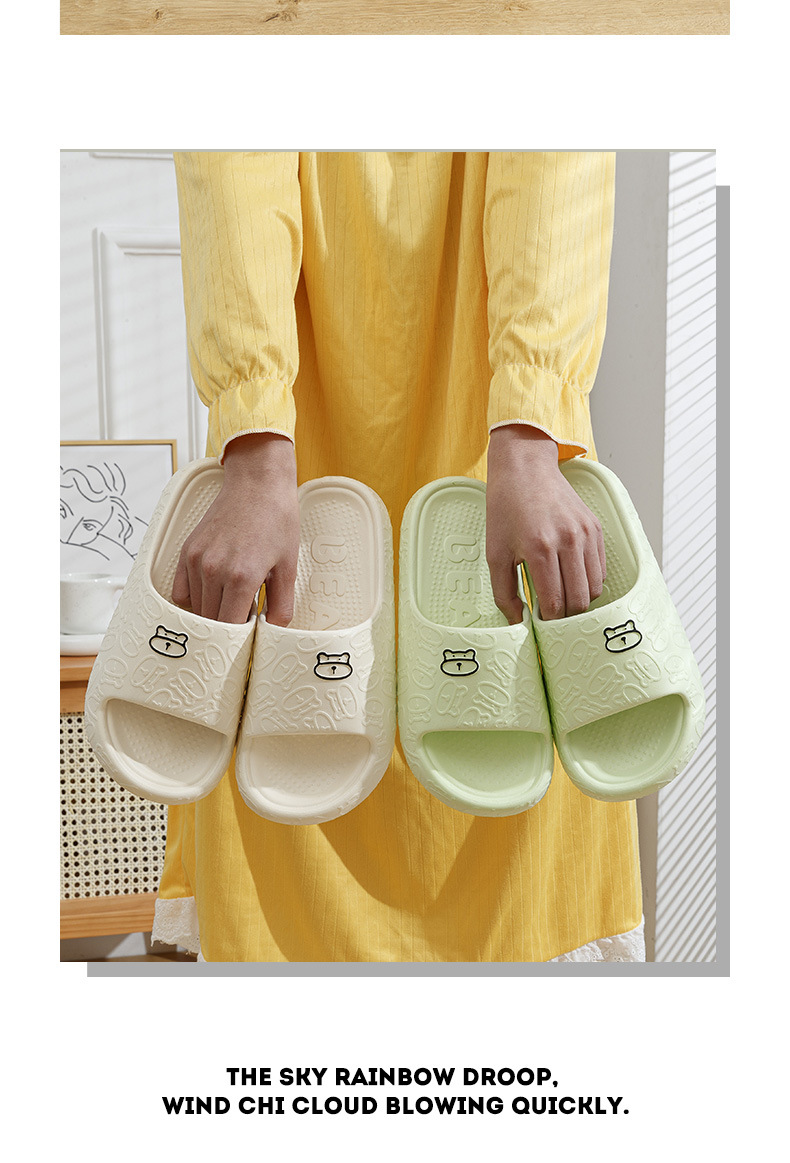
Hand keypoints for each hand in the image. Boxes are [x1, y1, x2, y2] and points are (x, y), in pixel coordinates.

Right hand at [172, 433, 299, 624]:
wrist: (258, 483)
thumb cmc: (277, 520)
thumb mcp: (288, 566)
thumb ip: (281, 605)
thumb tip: (274, 631)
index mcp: (242, 577)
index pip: (230, 628)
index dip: (238, 639)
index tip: (246, 640)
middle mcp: (214, 571)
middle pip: (211, 621)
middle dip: (226, 628)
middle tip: (243, 622)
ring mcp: (197, 561)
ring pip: (195, 608)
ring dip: (211, 613)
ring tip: (233, 602)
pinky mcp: (186, 551)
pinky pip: (180, 591)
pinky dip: (194, 599)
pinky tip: (213, 594)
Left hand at [486, 425, 605, 621]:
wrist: (525, 469)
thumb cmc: (506, 509)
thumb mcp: (495, 553)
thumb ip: (503, 592)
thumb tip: (517, 622)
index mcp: (540, 548)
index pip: (555, 603)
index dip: (549, 621)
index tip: (540, 623)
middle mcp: (568, 541)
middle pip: (579, 600)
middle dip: (566, 615)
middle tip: (552, 615)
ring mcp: (586, 534)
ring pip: (594, 588)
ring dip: (579, 600)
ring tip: (561, 598)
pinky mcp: (596, 528)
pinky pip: (600, 570)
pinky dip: (589, 582)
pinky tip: (571, 579)